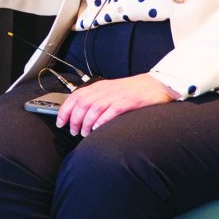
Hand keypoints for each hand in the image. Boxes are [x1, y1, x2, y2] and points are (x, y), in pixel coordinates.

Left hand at [53, 73, 176, 135]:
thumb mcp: (110, 92)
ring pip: (95, 108)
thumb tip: (78, 116)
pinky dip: (103, 120)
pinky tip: (98, 128)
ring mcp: (118, 95)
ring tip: (85, 133)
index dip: (65, 110)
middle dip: (75, 120)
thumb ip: (96, 101)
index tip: (60, 123)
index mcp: (100, 87)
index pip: (75, 96)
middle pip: (83, 104)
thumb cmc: (132, 92)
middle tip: (74, 132)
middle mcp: (107, 90)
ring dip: (87, 123)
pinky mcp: (130, 101)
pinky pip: (112, 110)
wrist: (157, 85)